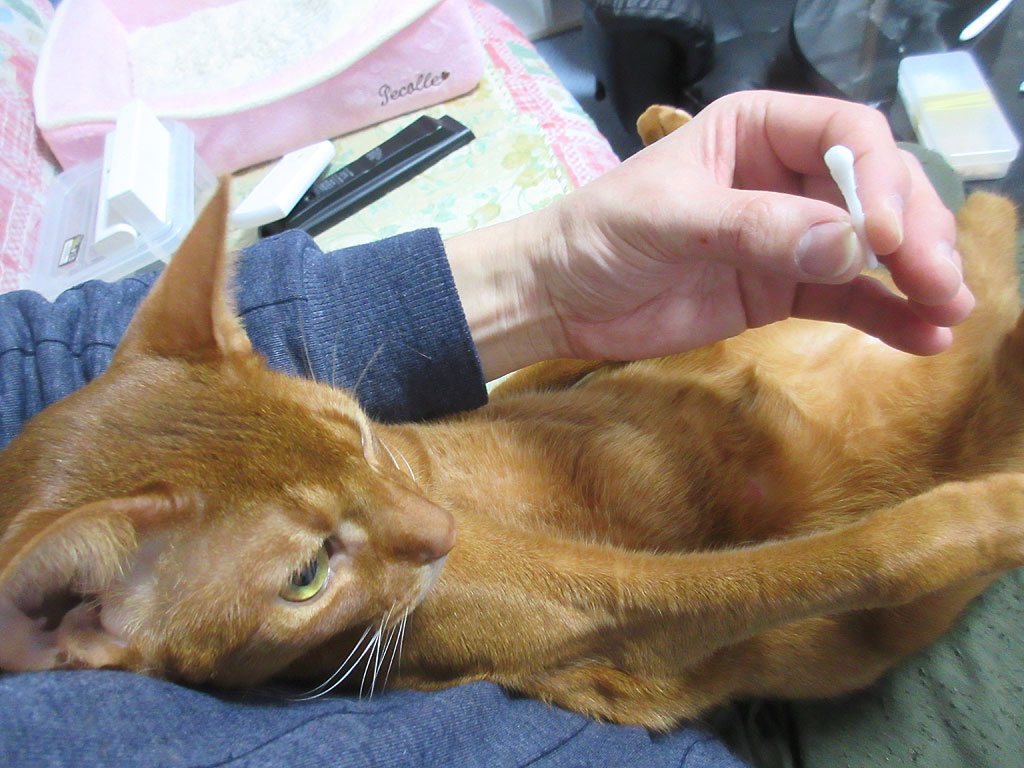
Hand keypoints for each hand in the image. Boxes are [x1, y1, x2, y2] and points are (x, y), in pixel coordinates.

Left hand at [447, 91, 973, 379]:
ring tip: (948, 310)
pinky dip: (885, 315)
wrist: (559, 298)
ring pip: (871, 246)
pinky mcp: (780, 288)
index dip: (879, 179)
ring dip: (915, 275)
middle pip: (876, 191)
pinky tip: (923, 336)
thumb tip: (850, 246)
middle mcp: (785, 176)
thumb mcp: (669, 219)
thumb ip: (755, 229)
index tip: (881, 236)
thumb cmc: (598, 235)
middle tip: (939, 281)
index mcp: (758, 130)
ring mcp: (788, 235)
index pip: (847, 136)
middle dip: (913, 231)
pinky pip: (846, 298)